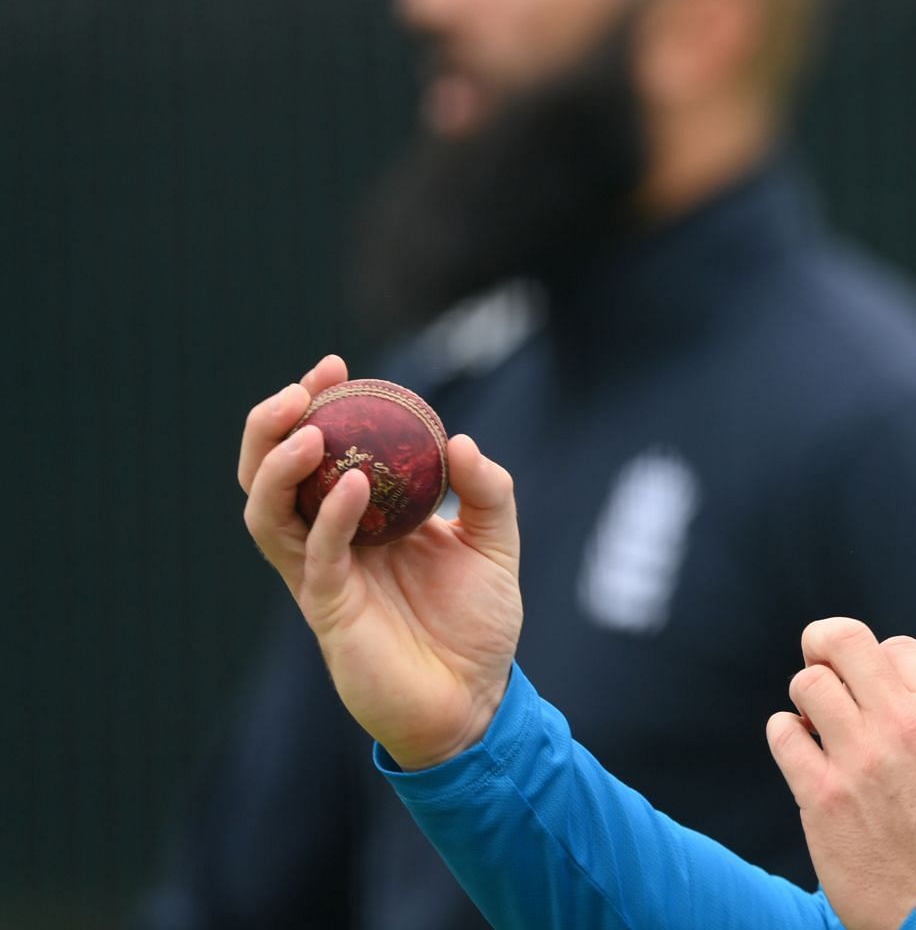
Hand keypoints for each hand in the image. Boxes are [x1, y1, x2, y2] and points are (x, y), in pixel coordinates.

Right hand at [240, 355, 523, 770]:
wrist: (476, 702)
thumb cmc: (477, 625)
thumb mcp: (494, 544)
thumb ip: (486, 491)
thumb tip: (459, 440)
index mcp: (360, 520)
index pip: (318, 453)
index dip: (317, 407)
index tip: (338, 366)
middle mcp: (329, 543)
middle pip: (267, 477)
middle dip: (270, 425)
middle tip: (303, 388)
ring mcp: (322, 578)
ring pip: (267, 515)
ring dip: (279, 467)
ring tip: (308, 427)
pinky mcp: (331, 612)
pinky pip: (318, 557)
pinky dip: (331, 517)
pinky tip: (357, 484)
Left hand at [766, 618, 915, 929]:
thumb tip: (906, 690)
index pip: (896, 646)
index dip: (880, 662)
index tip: (876, 687)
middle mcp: (902, 723)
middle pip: (844, 640)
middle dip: (825, 643)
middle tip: (821, 660)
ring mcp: (860, 758)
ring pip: (808, 682)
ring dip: (807, 696)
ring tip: (816, 721)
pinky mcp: (822, 796)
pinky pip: (782, 735)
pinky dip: (786, 735)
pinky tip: (802, 752)